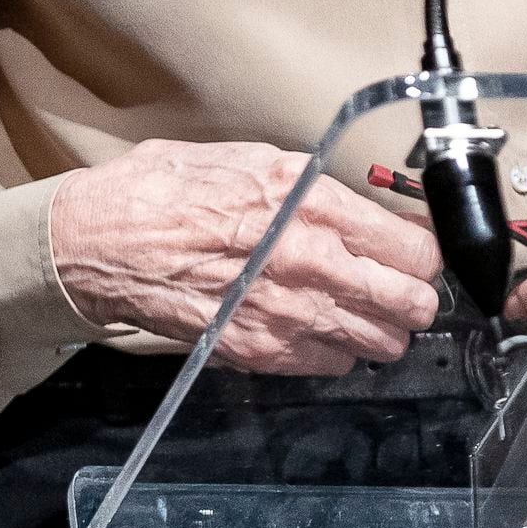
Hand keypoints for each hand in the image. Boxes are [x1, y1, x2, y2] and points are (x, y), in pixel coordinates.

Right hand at [50, 140, 443, 375]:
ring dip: (381, 327)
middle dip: (415, 295)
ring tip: (362, 309)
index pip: (414, 247)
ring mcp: (286, 315)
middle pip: (410, 302)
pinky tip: (317, 325)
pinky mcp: (259, 351)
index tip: (418, 252)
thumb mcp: (256, 162)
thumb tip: (371, 210)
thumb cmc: (169, 191)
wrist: (102, 239)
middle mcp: (309, 263)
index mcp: (312, 204)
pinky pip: (332, 365)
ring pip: (381, 342)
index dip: (424, 253)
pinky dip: (336, 350)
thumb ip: (321, 191)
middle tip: (402, 286)